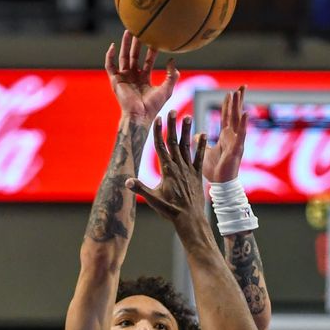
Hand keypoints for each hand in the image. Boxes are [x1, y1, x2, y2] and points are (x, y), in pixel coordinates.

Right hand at [104, 30, 178, 122]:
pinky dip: (110, 56)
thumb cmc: (153, 106)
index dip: (151, 50)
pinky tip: (112, 46)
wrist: (139, 115)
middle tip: (140, 29)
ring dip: (125, 44)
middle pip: (134, 56)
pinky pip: (110, 66)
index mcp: (144, 78)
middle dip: (137, 43)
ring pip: (123, 57)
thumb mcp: (167, 89)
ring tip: (128, 31)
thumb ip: (172, 75)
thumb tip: (172, 60)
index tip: (155, 39)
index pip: (147, 61)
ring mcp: (123, 78)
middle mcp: (133, 76)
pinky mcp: (115, 80)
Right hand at [127, 111, 207, 236]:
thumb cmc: (169, 210)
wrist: (190, 219)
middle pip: (174, 142)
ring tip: (187, 117)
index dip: (158, 132)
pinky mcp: (198, 174)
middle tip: (171, 111)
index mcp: (167, 170)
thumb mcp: (153, 200)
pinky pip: (200, 157)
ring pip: (187, 147)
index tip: (157, 118)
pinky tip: (203, 134)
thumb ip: (140, 189)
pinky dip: (201, 146)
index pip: (161, 147)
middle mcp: (179, 167)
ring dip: (186, 131)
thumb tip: (126, 181)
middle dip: (172, 126)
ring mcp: (189, 170)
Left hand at [203, 85, 247, 183]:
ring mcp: (236, 142)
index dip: (229, 104)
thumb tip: (196, 135)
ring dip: (238, 106)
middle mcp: (233, 136)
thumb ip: (201, 142)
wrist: (220, 185)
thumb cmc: (214, 170)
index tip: (231, 91)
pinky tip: (246, 113)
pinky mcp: (237, 149)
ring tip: (239, 92)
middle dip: (238, 100)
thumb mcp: (204, 152)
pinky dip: (244, 123)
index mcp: (226, 136)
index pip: (228, 116)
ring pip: (238, 120)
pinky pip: (241, 134)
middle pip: (235, 114)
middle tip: (241, 85)